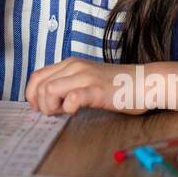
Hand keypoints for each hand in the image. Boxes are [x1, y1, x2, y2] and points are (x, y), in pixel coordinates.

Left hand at [24, 58, 148, 115]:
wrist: (145, 82)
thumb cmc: (118, 86)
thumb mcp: (87, 79)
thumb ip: (69, 85)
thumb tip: (49, 102)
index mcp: (70, 64)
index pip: (37, 76)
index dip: (32, 94)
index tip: (40, 108)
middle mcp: (74, 66)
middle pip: (39, 84)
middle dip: (40, 103)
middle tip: (54, 113)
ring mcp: (85, 77)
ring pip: (49, 89)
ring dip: (51, 106)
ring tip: (65, 111)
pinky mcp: (96, 89)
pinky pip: (72, 98)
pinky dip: (68, 107)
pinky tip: (76, 111)